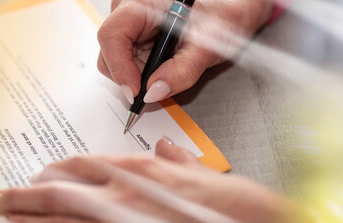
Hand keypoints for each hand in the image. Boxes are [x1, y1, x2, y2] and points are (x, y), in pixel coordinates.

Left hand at [0, 138, 305, 222]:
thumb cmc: (229, 204)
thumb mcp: (201, 173)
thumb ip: (176, 161)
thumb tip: (166, 151)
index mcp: (140, 171)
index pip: (83, 166)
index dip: (54, 171)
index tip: (37, 175)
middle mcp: (123, 195)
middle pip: (59, 193)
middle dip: (23, 197)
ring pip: (59, 222)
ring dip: (25, 221)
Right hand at [97, 0, 272, 103]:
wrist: (233, 11)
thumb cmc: (224, 17)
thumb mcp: (207, 48)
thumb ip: (181, 72)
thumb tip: (153, 93)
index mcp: (143, 2)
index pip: (112, 36)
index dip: (120, 68)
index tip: (136, 92)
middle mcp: (131, 8)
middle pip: (109, 49)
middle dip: (128, 75)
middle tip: (153, 88)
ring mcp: (130, 21)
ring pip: (114, 56)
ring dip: (136, 74)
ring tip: (165, 71)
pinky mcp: (134, 33)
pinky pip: (125, 57)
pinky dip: (140, 71)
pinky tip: (161, 69)